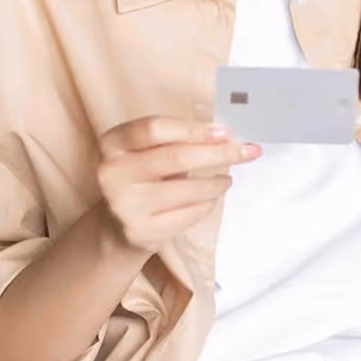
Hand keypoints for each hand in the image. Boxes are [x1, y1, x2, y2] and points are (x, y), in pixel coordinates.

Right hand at [94, 116, 259, 252]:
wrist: (115, 226)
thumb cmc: (141, 179)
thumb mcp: (146, 152)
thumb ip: (175, 141)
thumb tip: (226, 138)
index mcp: (113, 143)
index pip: (155, 129)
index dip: (192, 129)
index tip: (224, 132)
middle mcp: (113, 172)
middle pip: (176, 157)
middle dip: (219, 153)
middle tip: (247, 152)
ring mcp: (124, 204)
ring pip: (186, 189)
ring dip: (216, 183)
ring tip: (227, 180)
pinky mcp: (139, 231)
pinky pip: (187, 214)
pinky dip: (206, 205)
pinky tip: (209, 200)